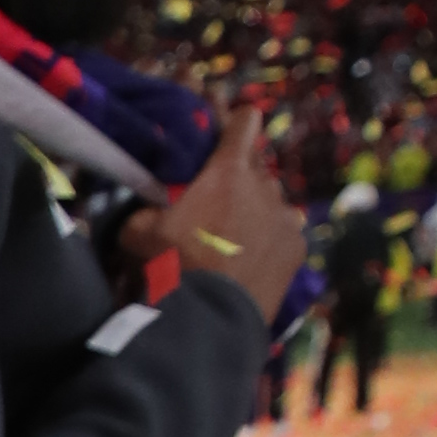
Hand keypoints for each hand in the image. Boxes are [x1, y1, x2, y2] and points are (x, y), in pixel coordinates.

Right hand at [152, 118, 306, 328]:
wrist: (210, 316)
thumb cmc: (173, 265)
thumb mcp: (139, 233)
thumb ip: (147, 210)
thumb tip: (145, 210)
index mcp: (228, 170)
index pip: (245, 120)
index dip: (235, 119)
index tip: (229, 125)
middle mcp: (264, 185)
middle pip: (257, 164)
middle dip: (240, 174)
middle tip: (219, 196)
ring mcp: (286, 216)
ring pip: (272, 200)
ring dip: (256, 208)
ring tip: (236, 233)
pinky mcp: (298, 247)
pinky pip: (285, 232)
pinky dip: (271, 239)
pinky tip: (253, 258)